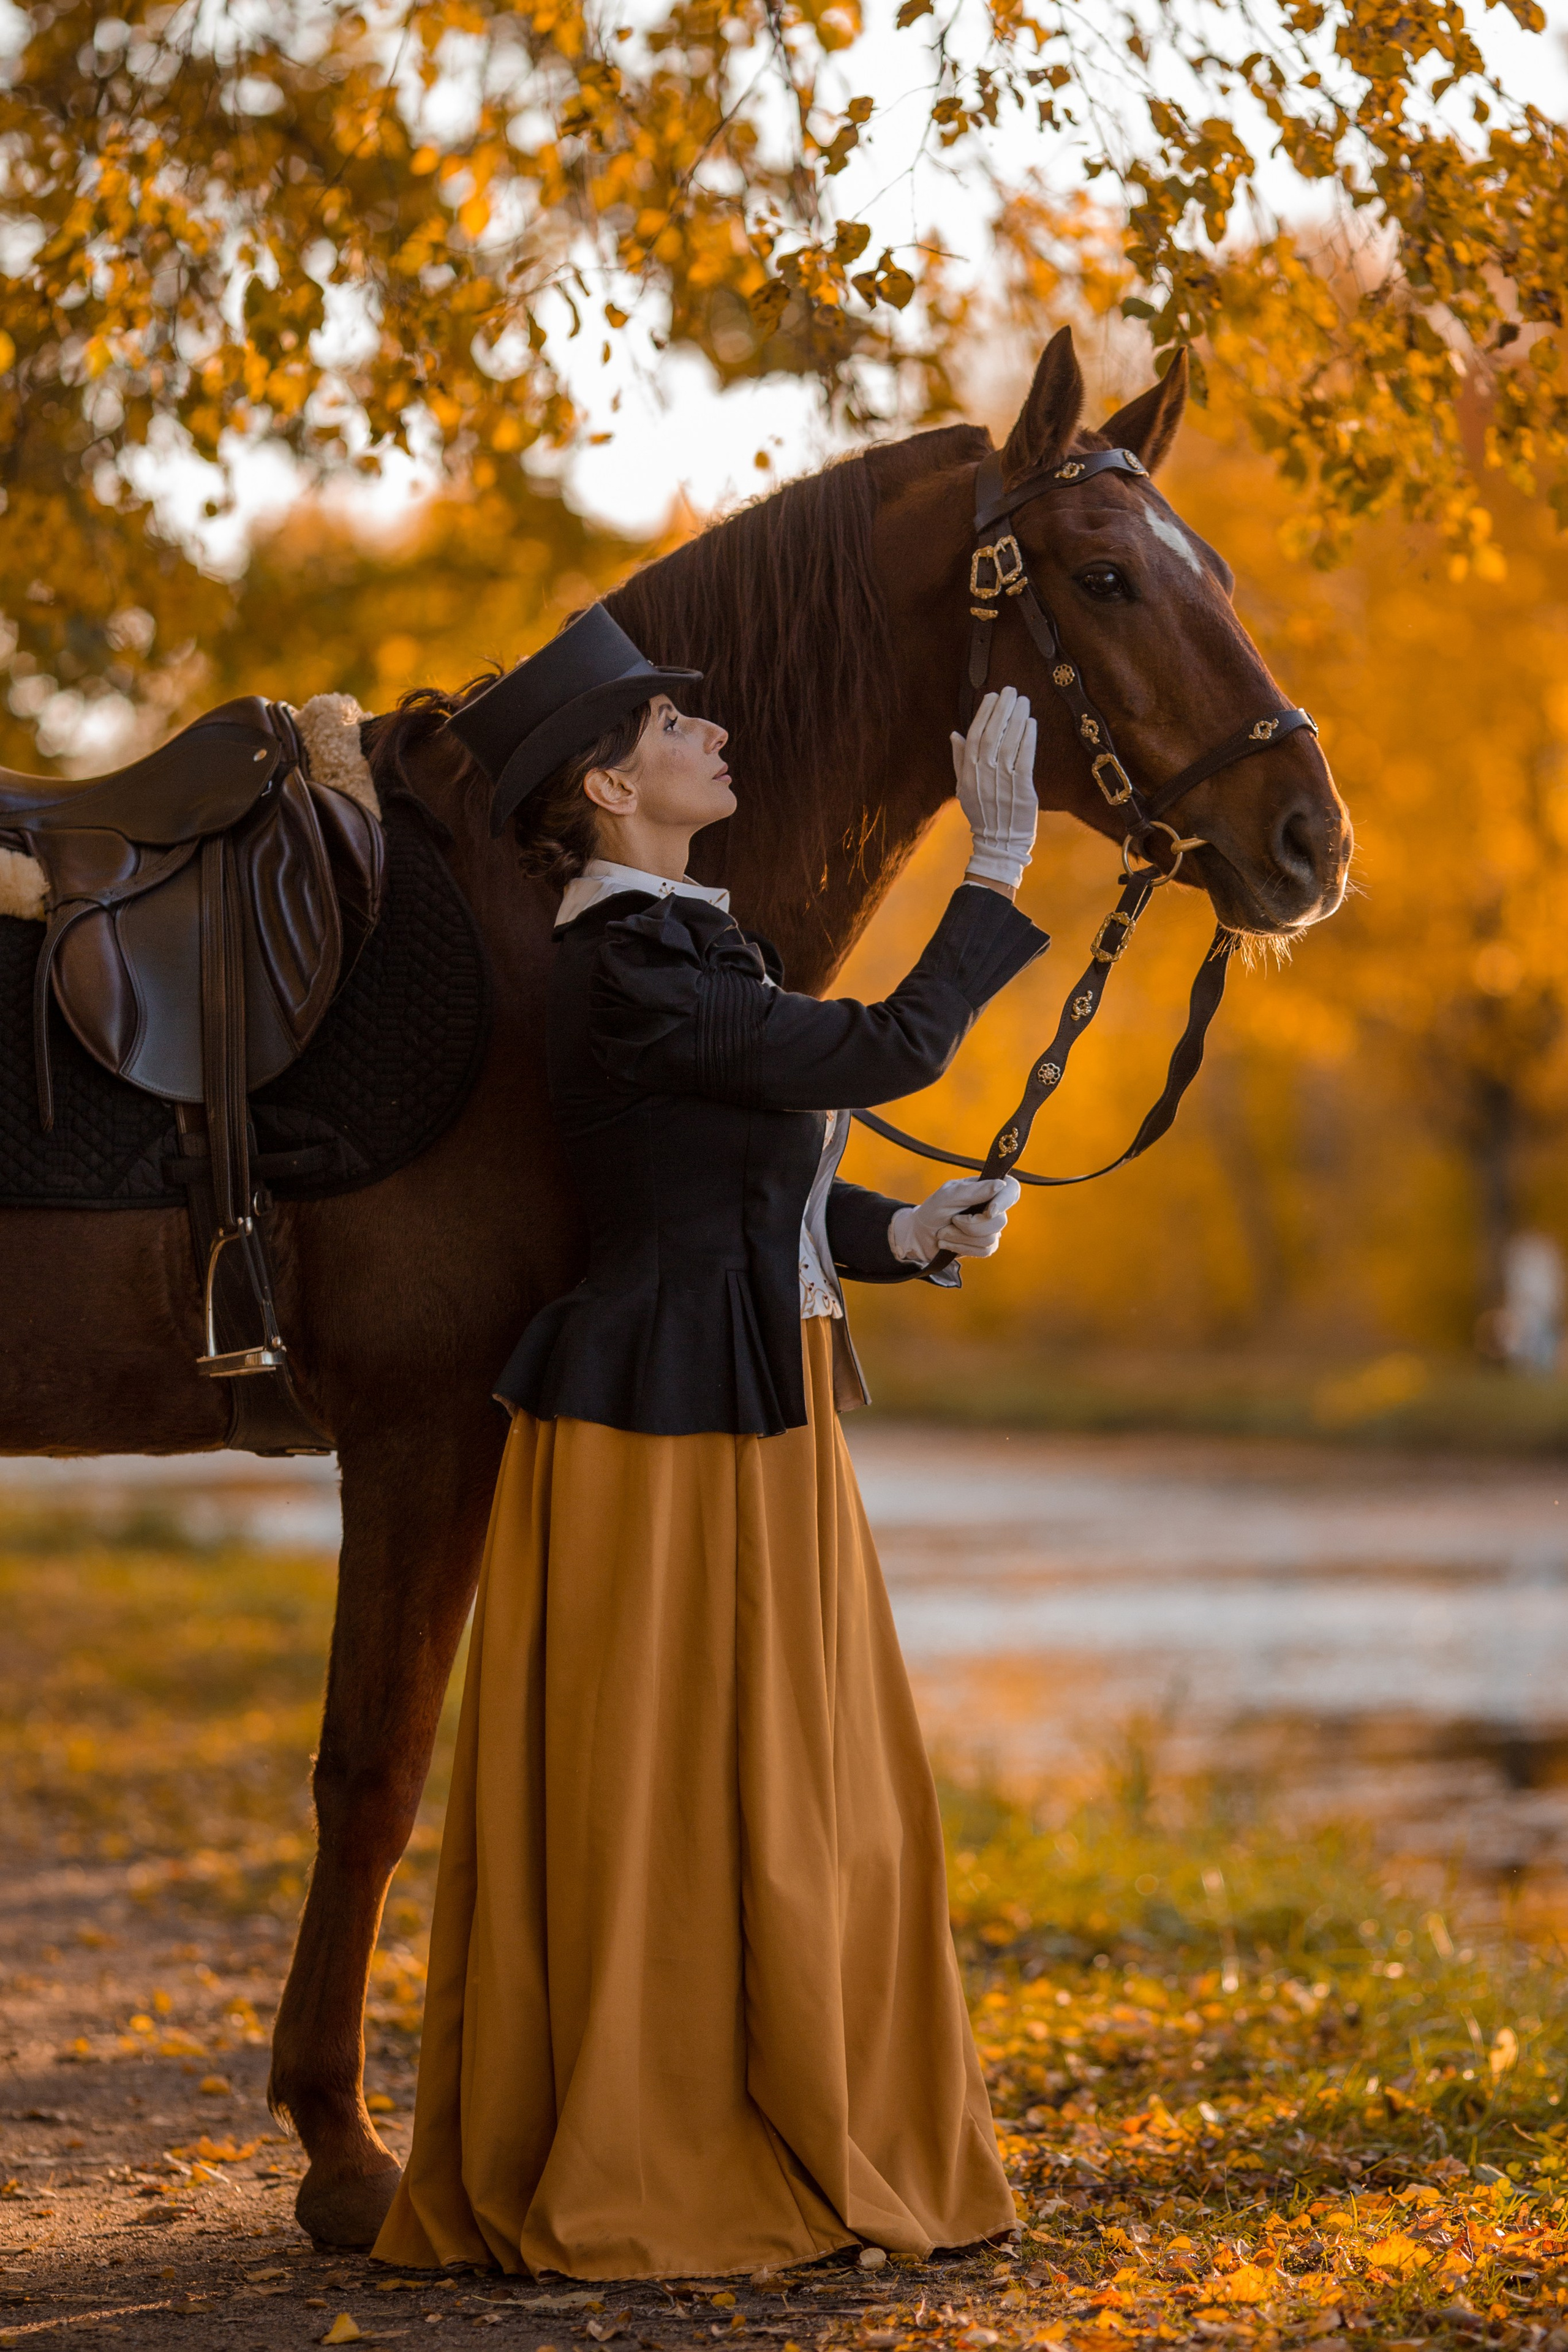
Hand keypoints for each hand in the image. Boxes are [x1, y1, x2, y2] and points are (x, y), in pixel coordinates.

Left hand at [888, 1175, 1022, 1266]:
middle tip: (952, 1221)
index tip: (990, 1211)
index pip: (1011, 1189)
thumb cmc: (933, 1211)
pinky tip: (949, 1243)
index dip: (1005, 1200)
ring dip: (960, 1238)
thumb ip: (973, 1191)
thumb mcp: (947, 1196)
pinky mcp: (986, 1245)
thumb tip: (1001, 1184)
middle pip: (999, 1221)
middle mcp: (992, 1207)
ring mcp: (991, 1228)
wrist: (920, 1236)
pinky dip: (962, 1248)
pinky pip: (985, 1251)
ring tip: (945, 1233)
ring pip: (990, 1238)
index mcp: (985, 1189)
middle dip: (970, 1226)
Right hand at [951, 687, 1037, 891]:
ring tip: (1023, 702)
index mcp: (967, 774)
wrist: (998, 843)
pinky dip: (1028, 739)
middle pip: (991, 735)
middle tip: (1011, 691)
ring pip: (1008, 743)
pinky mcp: (1022, 790)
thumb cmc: (983, 814)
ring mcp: (1002, 783)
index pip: (973, 736)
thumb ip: (960, 760)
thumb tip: (954, 734)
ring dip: (1016, 719)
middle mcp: (982, 776)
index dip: (983, 714)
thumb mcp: (964, 788)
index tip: (992, 696)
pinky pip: (1025, 758)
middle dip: (1001, 710)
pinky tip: (1031, 723)